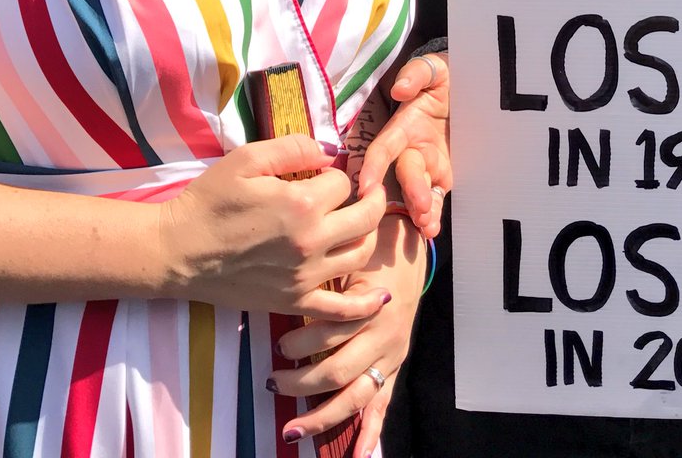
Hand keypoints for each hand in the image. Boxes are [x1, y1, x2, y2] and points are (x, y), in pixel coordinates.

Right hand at [158, 135, 387, 317]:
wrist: (177, 252)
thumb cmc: (209, 201)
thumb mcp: (247, 159)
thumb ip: (293, 148)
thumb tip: (329, 150)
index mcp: (301, 203)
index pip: (343, 182)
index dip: (336, 174)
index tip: (324, 174)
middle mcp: (311, 241)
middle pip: (366, 217)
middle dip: (371, 199)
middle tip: (368, 191)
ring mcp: (305, 277)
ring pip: (361, 255)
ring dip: (368, 236)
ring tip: (360, 224)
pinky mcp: (294, 303)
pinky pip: (341, 310)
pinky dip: (365, 304)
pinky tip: (379, 295)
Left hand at [268, 214, 425, 454]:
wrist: (408, 244)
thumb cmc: (372, 245)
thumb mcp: (349, 254)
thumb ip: (324, 277)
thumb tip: (282, 287)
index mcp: (370, 305)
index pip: (328, 334)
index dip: (299, 342)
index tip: (276, 343)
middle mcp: (383, 335)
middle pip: (336, 371)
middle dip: (300, 382)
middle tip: (272, 381)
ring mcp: (390, 355)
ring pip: (354, 396)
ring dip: (322, 416)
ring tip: (291, 429)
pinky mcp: (395, 366)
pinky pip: (382, 404)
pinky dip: (370, 432)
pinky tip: (358, 453)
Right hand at [359, 52, 450, 237]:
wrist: (472, 87)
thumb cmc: (447, 77)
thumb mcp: (435, 68)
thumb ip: (417, 74)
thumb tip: (400, 91)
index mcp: (404, 125)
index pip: (384, 148)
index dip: (373, 166)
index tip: (366, 185)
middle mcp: (411, 148)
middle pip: (404, 173)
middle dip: (410, 191)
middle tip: (420, 208)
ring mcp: (427, 165)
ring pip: (417, 191)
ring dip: (419, 210)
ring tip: (426, 225)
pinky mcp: (443, 175)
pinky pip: (435, 197)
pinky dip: (432, 215)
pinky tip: (432, 229)